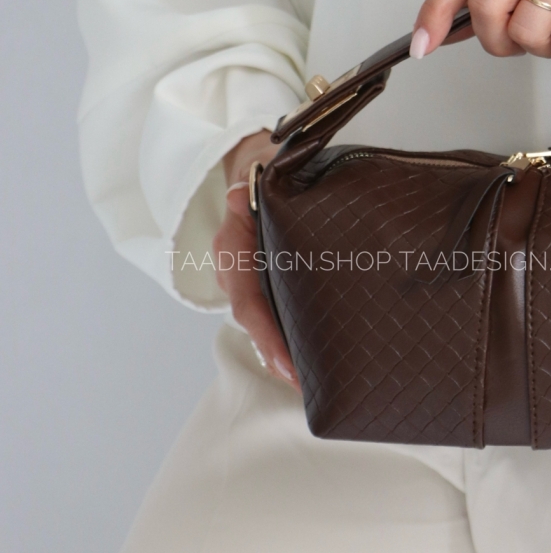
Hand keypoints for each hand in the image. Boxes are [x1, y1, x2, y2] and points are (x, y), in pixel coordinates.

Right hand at [215, 131, 298, 389]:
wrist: (260, 164)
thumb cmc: (270, 171)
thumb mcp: (265, 172)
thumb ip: (257, 187)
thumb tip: (241, 197)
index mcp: (233, 246)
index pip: (246, 299)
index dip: (265, 335)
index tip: (288, 365)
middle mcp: (236, 269)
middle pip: (256, 322)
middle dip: (280, 357)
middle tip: (308, 388)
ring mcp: (248, 278)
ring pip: (265, 322)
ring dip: (286, 354)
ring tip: (315, 385)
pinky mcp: (267, 283)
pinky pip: (276, 314)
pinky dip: (290, 339)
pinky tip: (315, 362)